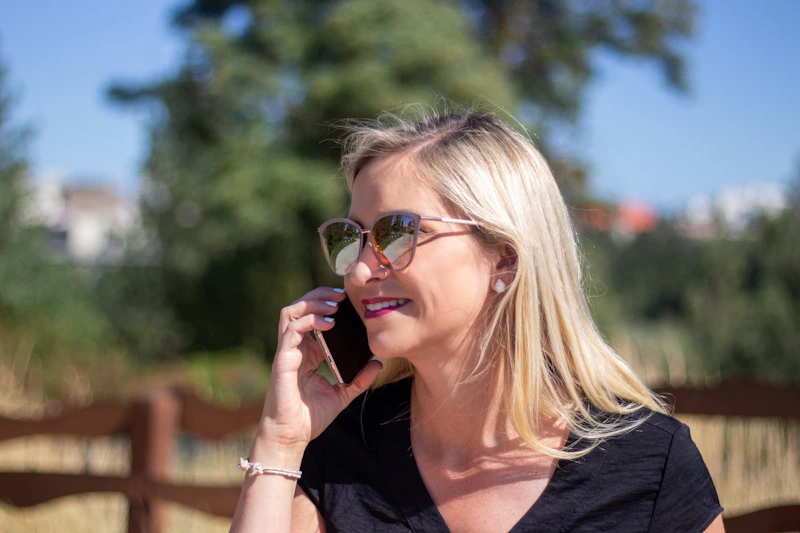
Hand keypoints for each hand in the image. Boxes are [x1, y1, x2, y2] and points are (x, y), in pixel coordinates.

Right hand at [257, 287, 382, 453]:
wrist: (291, 437)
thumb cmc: (310, 417)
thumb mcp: (342, 394)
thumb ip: (359, 379)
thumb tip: (378, 363)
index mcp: (307, 352)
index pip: (312, 316)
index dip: (328, 303)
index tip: (349, 299)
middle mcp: (295, 347)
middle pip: (300, 307)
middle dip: (320, 294)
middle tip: (343, 293)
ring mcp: (287, 351)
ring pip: (291, 312)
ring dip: (313, 302)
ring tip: (335, 304)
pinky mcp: (283, 359)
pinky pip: (291, 330)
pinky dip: (310, 320)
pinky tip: (328, 322)